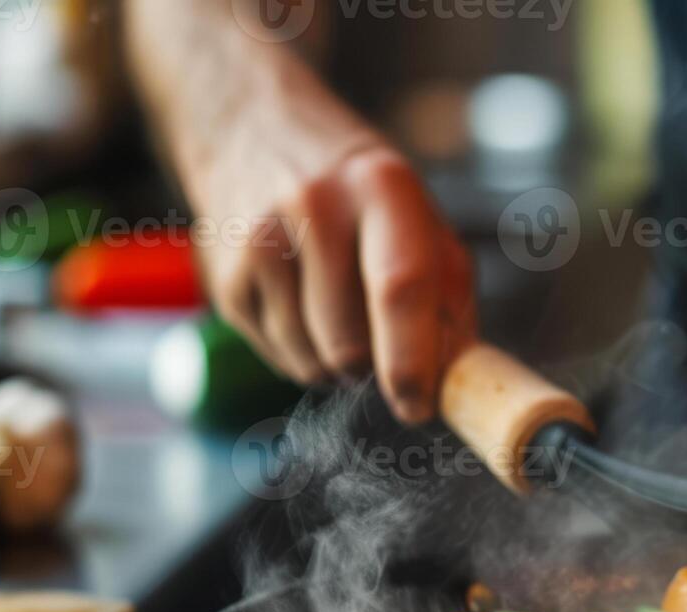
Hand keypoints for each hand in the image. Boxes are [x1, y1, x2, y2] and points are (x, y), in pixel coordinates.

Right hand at [159, 51, 474, 422]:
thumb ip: (448, 296)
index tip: (420, 406)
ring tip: (336, 308)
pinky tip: (300, 303)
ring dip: (337, 364)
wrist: (252, 129)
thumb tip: (460, 381)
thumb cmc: (357, 191)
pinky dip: (302, 353)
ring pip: (313, 364)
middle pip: (349, 346)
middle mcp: (315, 206)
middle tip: (382, 343)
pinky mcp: (226, 277)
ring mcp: (260, 241)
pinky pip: (279, 359)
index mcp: (382, 187)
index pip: (400, 286)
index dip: (412, 360)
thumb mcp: (418, 217)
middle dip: (375, 369)